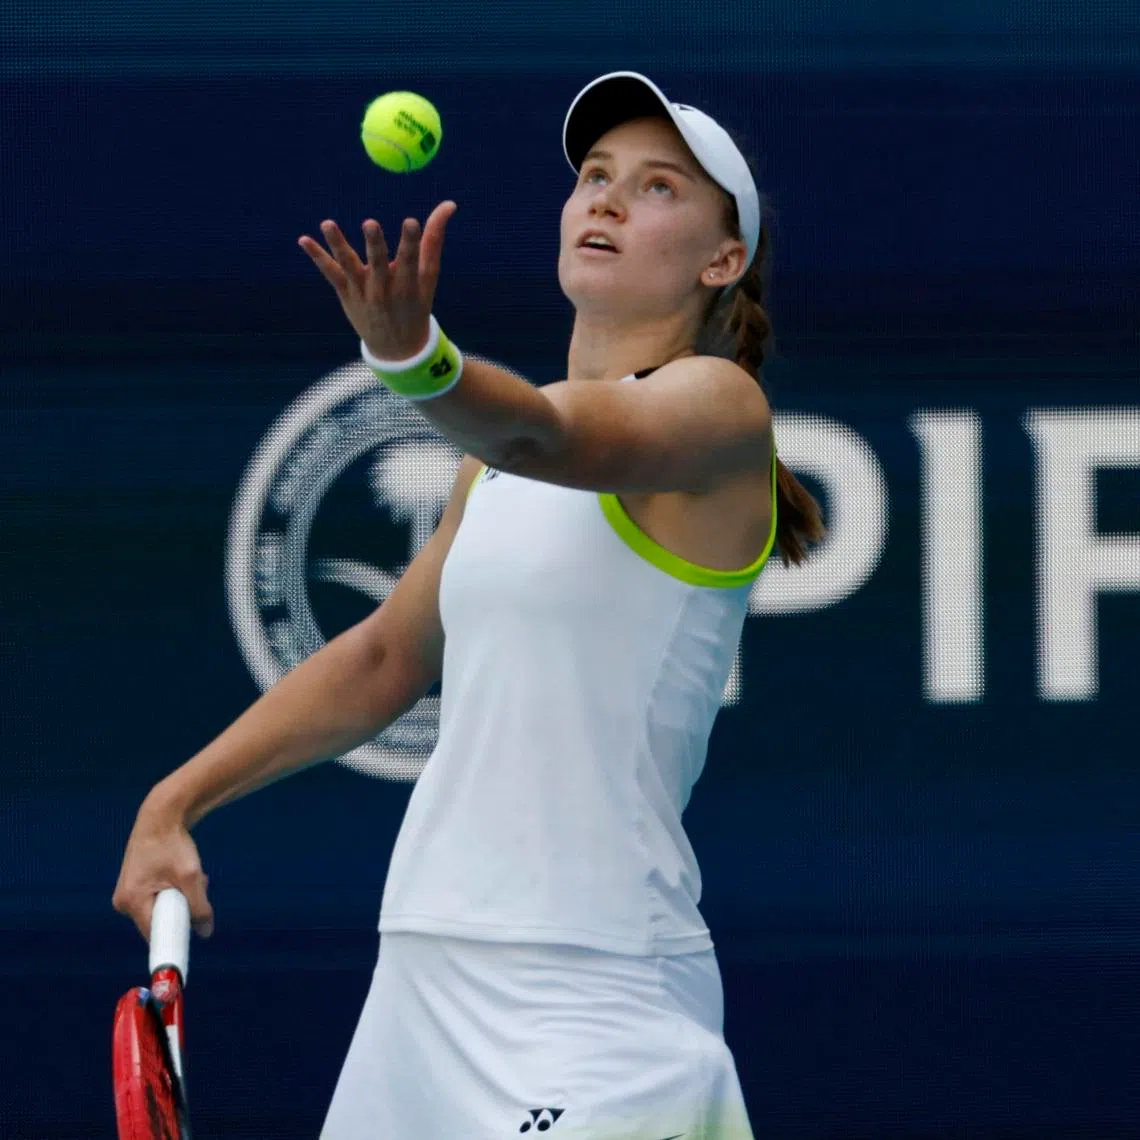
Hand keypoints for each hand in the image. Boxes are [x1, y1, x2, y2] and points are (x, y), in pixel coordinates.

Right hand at [112, 795, 214, 941]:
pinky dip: (173, 890)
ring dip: (180, 897)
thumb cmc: (173, 843)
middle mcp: (123, 901)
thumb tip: (205, 933)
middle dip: (182, 909)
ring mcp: (126, 893)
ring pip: (160, 909)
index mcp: (132, 901)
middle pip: (159, 921)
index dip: (175, 937)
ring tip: (190, 875)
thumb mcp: (191, 876)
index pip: (155, 934)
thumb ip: (199, 907)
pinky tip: (180, 873)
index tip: (191, 936)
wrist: (161, 816)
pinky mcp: (133, 886)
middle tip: (196, 887)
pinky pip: (156, 899)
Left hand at [298, 201, 457, 360]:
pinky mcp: (346, 293)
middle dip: (375, 244)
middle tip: (371, 224)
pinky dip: (317, 256)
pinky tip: (303, 240)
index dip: (411, 242)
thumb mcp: (429, 277)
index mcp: (408, 285)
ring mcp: (362, 291)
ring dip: (338, 244)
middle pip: (378, 263)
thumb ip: (434, 239)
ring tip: (327, 223)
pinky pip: (331, 273)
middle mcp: (384, 288)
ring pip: (349, 265)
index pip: (411, 260)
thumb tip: (449, 204)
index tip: (412, 222)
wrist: (395, 348)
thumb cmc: (415, 304)